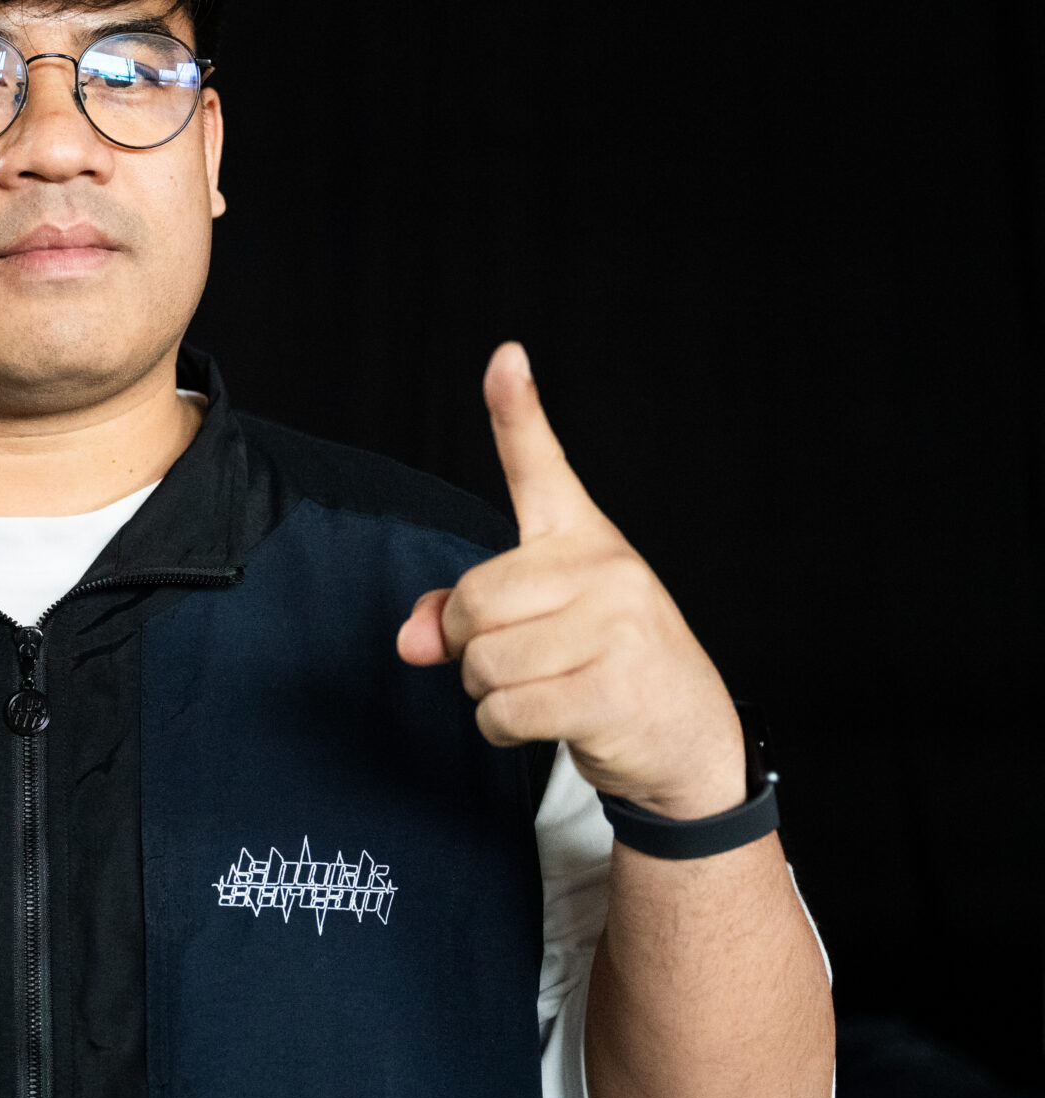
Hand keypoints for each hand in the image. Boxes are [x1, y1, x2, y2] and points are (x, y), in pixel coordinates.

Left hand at [395, 343, 743, 817]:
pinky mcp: (611, 689)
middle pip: (473, 600)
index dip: (517, 410)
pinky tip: (548, 722)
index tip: (505, 356)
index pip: (541, 466)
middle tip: (514, 663)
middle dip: (468, 645)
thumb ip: (461, 617)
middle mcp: (605, 570)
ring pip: (482, 661)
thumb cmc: (602, 669)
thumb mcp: (539, 627)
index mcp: (583, 540)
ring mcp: (616, 627)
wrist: (688, 741)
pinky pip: (504, 710)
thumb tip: (410, 641)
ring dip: (488, 693)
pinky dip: (503, 728)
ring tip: (542, 691)